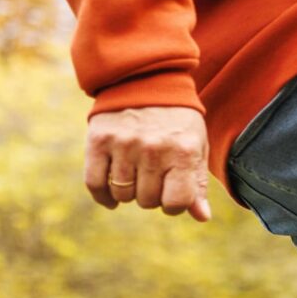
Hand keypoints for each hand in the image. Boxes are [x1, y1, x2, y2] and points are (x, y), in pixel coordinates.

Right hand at [83, 106, 211, 220]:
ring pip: (122, 194)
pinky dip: (103, 195)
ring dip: (128, 193)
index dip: (174, 205)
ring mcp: (123, 144)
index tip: (172, 194)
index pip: (176, 202)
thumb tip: (201, 217)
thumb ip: (198, 182)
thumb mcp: (196, 145)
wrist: (146, 80)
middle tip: (153, 178)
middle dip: (151, 196)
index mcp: (182, 152)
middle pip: (147, 200)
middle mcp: (152, 149)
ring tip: (136, 176)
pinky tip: (111, 196)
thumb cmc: (177, 119)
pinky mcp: (98, 140)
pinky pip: (95, 183)